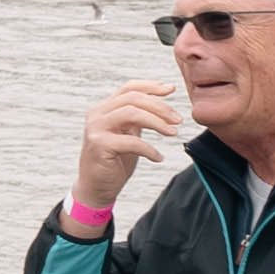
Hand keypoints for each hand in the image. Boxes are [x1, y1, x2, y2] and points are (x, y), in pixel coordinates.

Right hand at [77, 80, 184, 219]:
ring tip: (173, 134)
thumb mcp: (127, 134)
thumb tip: (161, 105)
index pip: (128, 88)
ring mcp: (96, 129)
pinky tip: (159, 157)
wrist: (96, 186)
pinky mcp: (99, 145)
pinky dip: (150, 149)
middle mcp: (97, 114)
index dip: (151, 86)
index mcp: (104, 109)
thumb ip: (137, 119)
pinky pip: (132, 142)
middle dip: (160, 107)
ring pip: (131, 113)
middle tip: (178, 120)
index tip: (171, 89)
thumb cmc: (114, 160)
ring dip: (157, 122)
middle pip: (133, 99)